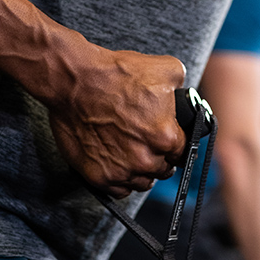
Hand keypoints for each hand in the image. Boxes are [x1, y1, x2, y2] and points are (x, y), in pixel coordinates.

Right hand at [48, 45, 185, 196]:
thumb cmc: (116, 73)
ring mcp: (121, 171)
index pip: (183, 152)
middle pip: (163, 169)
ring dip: (141, 171)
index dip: (175, 144)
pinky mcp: (99, 177)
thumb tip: (186, 99)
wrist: (73, 81)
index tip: (167, 139)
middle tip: (145, 141)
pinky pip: (119, 191)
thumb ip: (183, 90)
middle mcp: (146, 159)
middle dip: (159, 156)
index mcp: (166, 136)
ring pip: (143, 182)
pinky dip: (120, 180)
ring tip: (130, 152)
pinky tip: (116, 162)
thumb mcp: (166, 69)